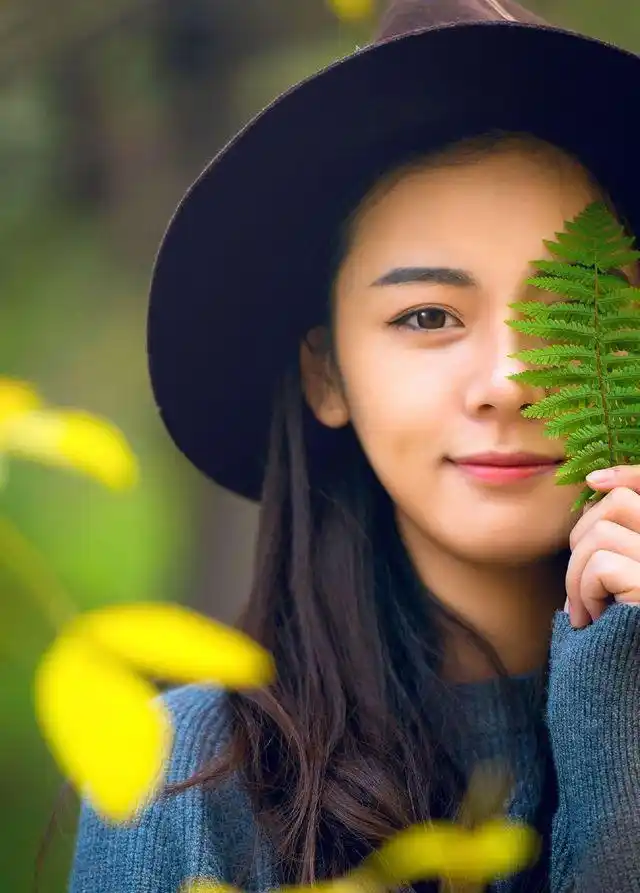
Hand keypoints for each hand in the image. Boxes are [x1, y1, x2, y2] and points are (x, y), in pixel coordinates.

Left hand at [565, 465, 639, 628]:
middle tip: (581, 587)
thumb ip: (618, 536)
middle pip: (619, 502)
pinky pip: (599, 565)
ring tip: (585, 610)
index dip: (630, 472)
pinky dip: (584, 593)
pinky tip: (593, 620)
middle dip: (582, 539)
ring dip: (577, 573)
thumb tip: (597, 485)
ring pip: (601, 533)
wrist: (622, 690)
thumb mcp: (617, 579)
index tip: (594, 480)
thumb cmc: (618, 635)